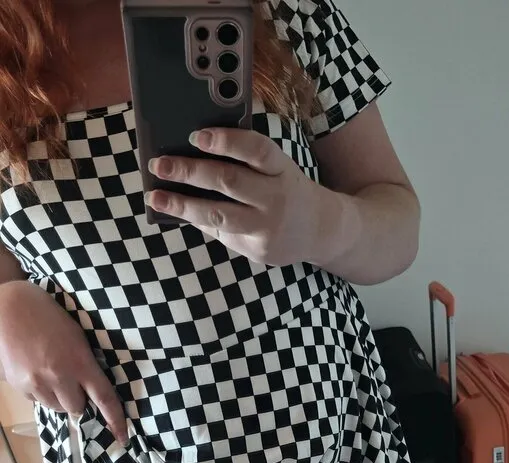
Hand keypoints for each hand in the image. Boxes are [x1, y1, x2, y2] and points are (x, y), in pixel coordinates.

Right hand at [0, 282, 127, 443]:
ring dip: (59, 398)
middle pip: (77, 408)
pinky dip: (41, 392)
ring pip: (56, 407)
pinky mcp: (18, 385)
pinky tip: (36, 371)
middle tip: (73, 382)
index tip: (123, 437)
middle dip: (79, 400)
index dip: (115, 420)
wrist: (7, 307)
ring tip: (52, 374)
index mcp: (79, 362)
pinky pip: (37, 400)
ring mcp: (36, 383)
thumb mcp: (77, 336)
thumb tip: (91, 390)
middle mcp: (58, 377)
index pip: (104, 398)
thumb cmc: (48, 315)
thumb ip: (85, 363)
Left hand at [146, 128, 333, 266]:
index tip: (197, 136)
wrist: (321, 231)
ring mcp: (268, 227)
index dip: (227, 141)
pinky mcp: (259, 250)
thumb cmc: (286, 191)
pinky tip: (180, 214)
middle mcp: (277, 198)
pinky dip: (199, 222)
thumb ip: (245, 163)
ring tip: (156, 198)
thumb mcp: (276, 169)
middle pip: (229, 181)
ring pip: (219, 215)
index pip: (256, 150)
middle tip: (159, 164)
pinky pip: (222, 234)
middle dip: (189, 171)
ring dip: (183, 205)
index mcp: (281, 169)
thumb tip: (193, 155)